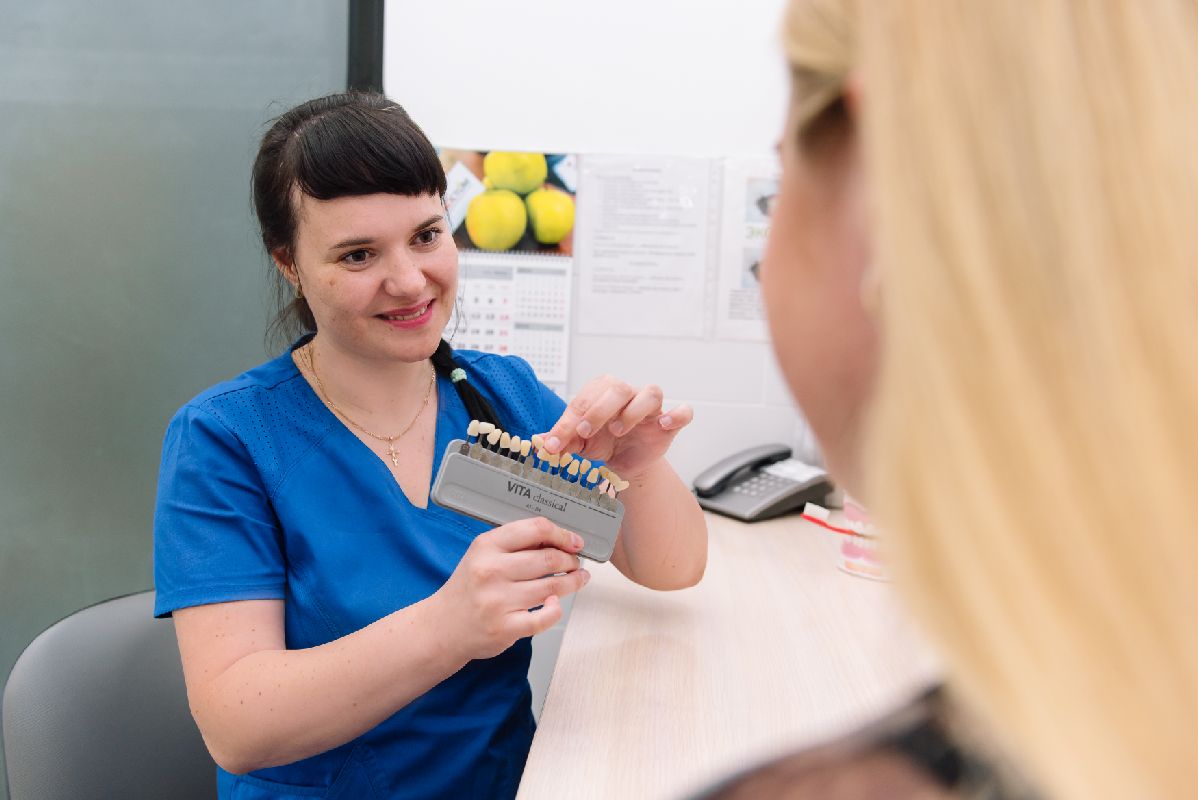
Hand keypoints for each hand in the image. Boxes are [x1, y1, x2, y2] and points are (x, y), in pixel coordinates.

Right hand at [435, 517, 589, 660]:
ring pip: (552, 586)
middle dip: (570, 560)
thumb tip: (559, 541)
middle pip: (549, 558)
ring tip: (577, 579)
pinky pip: (544, 617)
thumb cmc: (469, 588)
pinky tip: (556, 603)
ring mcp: (498, 601)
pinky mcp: (505, 627)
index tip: (574, 541)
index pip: (535, 529)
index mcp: (486, 546)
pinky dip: (556, 610)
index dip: (562, 534)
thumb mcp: (483, 555)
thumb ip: (516, 545)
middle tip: (575, 563)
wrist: (443, 627)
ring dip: (572, 582)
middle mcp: (491, 571)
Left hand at [540, 375, 692, 480]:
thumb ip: (562, 441)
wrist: (625, 463)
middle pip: (617, 388)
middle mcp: (627, 393)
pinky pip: (683, 411)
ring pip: (650, 393)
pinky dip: (677, 414)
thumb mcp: (579, 445)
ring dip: (633, 411)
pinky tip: (664, 423)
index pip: (585, 399)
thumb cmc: (603, 444)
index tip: (557, 441)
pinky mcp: (669, 423)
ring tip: (618, 431)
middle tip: (586, 432)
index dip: (568, 421)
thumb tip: (542, 443)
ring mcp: (650, 407)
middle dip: (599, 410)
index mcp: (602, 392)